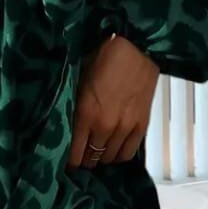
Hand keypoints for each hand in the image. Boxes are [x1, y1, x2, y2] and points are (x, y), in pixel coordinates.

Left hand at [68, 34, 159, 168]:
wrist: (137, 48)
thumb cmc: (104, 57)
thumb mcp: (79, 78)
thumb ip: (73, 104)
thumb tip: (65, 122)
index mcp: (86, 113)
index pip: (74, 152)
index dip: (68, 160)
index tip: (65, 160)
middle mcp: (105, 125)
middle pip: (91, 158)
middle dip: (83, 159)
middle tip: (80, 154)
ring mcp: (125, 127)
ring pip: (109, 157)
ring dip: (100, 157)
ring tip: (96, 151)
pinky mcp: (141, 126)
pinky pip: (128, 153)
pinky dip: (119, 155)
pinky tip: (113, 150)